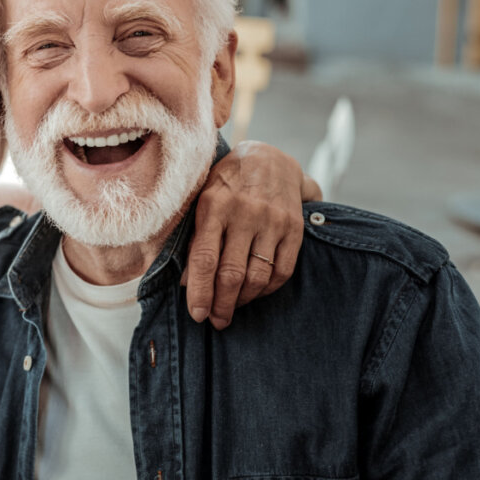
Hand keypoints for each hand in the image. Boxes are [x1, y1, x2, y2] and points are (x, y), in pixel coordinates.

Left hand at [182, 140, 315, 328]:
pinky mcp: (294, 229)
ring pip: (257, 276)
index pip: (204, 258)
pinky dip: (266, 290)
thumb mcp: (202, 201)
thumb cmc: (226, 184)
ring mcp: (272, 221)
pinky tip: (254, 294)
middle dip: (221, 304)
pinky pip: (282, 271)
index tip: (197, 314)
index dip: (199, 291)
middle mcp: (245, 213)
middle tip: (215, 321)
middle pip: (231, 273)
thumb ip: (194, 239)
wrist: (269, 158)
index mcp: (214, 206)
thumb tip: (186, 282)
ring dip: (243, 301)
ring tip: (231, 309)